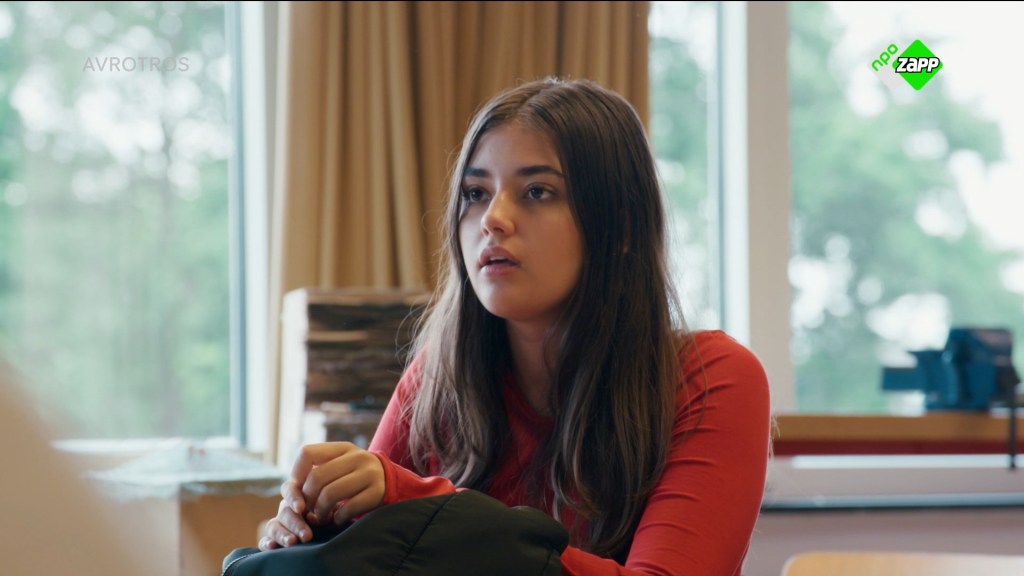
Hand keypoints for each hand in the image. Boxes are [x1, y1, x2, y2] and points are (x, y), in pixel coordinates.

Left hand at [259, 442, 385, 549]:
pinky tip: (338, 519)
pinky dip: (338, 518)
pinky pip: (348, 508)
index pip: (307, 453)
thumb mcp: (339, 466)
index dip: (296, 473)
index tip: (297, 490)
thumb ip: (317, 472)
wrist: (389, 482)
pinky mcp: (377, 492)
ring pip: (330, 494)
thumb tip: (292, 489)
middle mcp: (357, 456)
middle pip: (316, 477)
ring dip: (320, 512)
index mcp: (342, 448)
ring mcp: (369, 473)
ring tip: (321, 518)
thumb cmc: (353, 477)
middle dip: (307, 500)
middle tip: (308, 511)